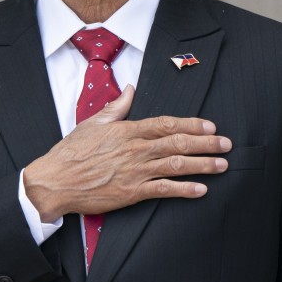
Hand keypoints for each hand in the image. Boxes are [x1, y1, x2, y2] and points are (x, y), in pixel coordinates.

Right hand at [23, 85, 231, 221]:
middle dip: (205, 143)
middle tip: (226, 144)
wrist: (55, 181)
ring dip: (202, 165)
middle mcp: (134, 149)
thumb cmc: (71, 152)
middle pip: (177, 143)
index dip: (191, 124)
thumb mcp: (93, 123)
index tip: (210, 125)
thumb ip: (117, 107)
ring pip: (175, 165)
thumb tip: (131, 89)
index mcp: (126, 130)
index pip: (165, 123)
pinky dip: (184, 190)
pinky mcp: (131, 192)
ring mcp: (134, 171)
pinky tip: (201, 190)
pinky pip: (163, 190)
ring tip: (222, 164)